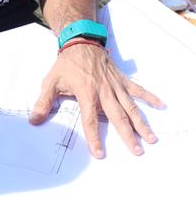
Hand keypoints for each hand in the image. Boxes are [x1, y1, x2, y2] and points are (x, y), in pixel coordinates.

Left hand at [30, 43, 163, 157]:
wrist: (81, 42)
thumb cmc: (66, 64)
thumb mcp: (51, 82)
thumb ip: (44, 102)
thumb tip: (34, 120)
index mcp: (87, 94)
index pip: (91, 121)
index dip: (95, 138)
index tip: (100, 154)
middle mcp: (105, 92)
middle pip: (118, 117)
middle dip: (128, 136)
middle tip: (138, 151)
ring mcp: (116, 86)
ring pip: (131, 107)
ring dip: (142, 123)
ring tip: (152, 138)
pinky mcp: (122, 80)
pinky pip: (138, 90)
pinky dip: (150, 97)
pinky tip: (161, 105)